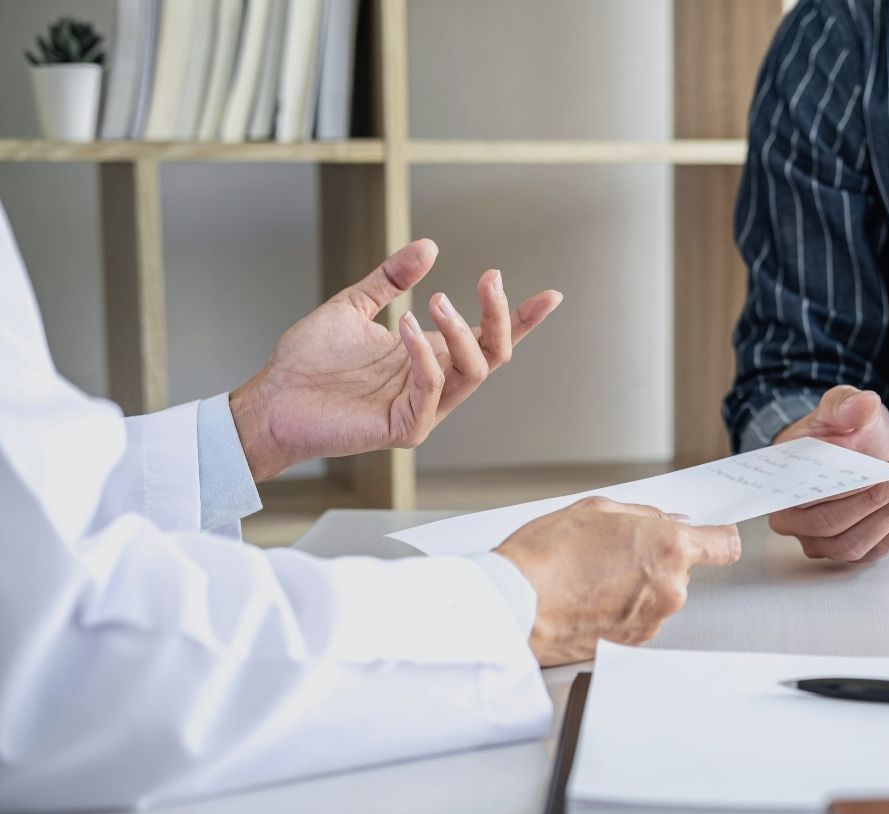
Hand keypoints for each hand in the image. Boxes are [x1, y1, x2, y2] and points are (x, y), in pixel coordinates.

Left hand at [229, 240, 561, 479]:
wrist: (273, 397)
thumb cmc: (309, 361)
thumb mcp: (355, 304)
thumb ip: (391, 278)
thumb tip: (430, 247)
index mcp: (430, 357)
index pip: (488, 339)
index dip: (522, 318)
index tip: (552, 294)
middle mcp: (435, 384)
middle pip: (495, 354)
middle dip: (502, 316)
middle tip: (489, 278)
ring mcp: (424, 409)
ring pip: (474, 373)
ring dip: (463, 332)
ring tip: (436, 300)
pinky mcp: (404, 428)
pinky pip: (432, 391)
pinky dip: (424, 355)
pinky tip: (405, 327)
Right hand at [496, 497, 741, 666]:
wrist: (515, 606)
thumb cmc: (547, 557)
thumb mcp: (597, 510)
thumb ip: (644, 515)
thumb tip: (668, 521)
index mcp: (668, 547)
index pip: (723, 545)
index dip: (718, 538)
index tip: (714, 537)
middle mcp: (670, 588)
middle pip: (682, 569)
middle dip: (656, 559)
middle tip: (615, 551)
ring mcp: (653, 619)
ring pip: (659, 594)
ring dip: (637, 585)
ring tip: (593, 576)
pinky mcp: (633, 643)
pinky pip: (639, 617)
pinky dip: (622, 608)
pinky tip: (589, 596)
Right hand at [767, 385, 888, 561]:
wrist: (850, 446)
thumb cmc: (834, 430)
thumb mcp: (837, 407)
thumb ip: (844, 404)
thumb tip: (863, 404)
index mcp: (779, 487)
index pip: (805, 497)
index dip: (843, 487)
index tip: (884, 465)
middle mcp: (793, 523)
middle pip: (830, 526)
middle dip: (876, 501)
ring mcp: (822, 543)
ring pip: (856, 544)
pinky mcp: (853, 550)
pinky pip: (880, 548)